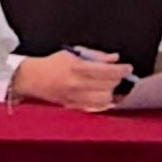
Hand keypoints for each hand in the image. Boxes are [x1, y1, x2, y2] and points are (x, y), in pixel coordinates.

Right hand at [12, 49, 129, 108]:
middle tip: (118, 74)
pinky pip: (96, 108)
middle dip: (117, 79)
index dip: (121, 70)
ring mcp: (76, 98)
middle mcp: (77, 85)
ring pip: (105, 99)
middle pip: (108, 86)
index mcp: (77, 69)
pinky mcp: (75, 107)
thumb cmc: (53, 64)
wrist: (33, 79)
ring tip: (109, 85)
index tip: (128, 68)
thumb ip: (96, 56)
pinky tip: (104, 95)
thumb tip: (114, 58)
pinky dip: (104, 102)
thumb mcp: (74, 53)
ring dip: (111, 92)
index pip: (107, 71)